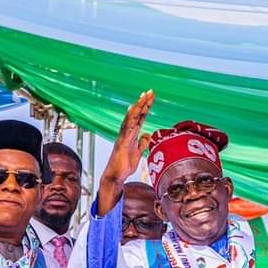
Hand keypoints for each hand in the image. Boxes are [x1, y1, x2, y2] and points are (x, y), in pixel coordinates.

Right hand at [97, 90, 154, 215]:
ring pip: (131, 119)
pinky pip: (126, 128)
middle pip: (136, 115)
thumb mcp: (138, 153)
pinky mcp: (121, 143)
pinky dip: (129, 119)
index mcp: (132, 134)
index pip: (140, 118)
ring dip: (137, 107)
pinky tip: (133, 110)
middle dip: (143, 103)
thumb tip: (148, 134)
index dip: (146, 107)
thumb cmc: (124, 165)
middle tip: (150, 91)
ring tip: (143, 96)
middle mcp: (127, 133)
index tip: (152, 97)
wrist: (115, 176)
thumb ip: (142, 143)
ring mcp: (123, 137)